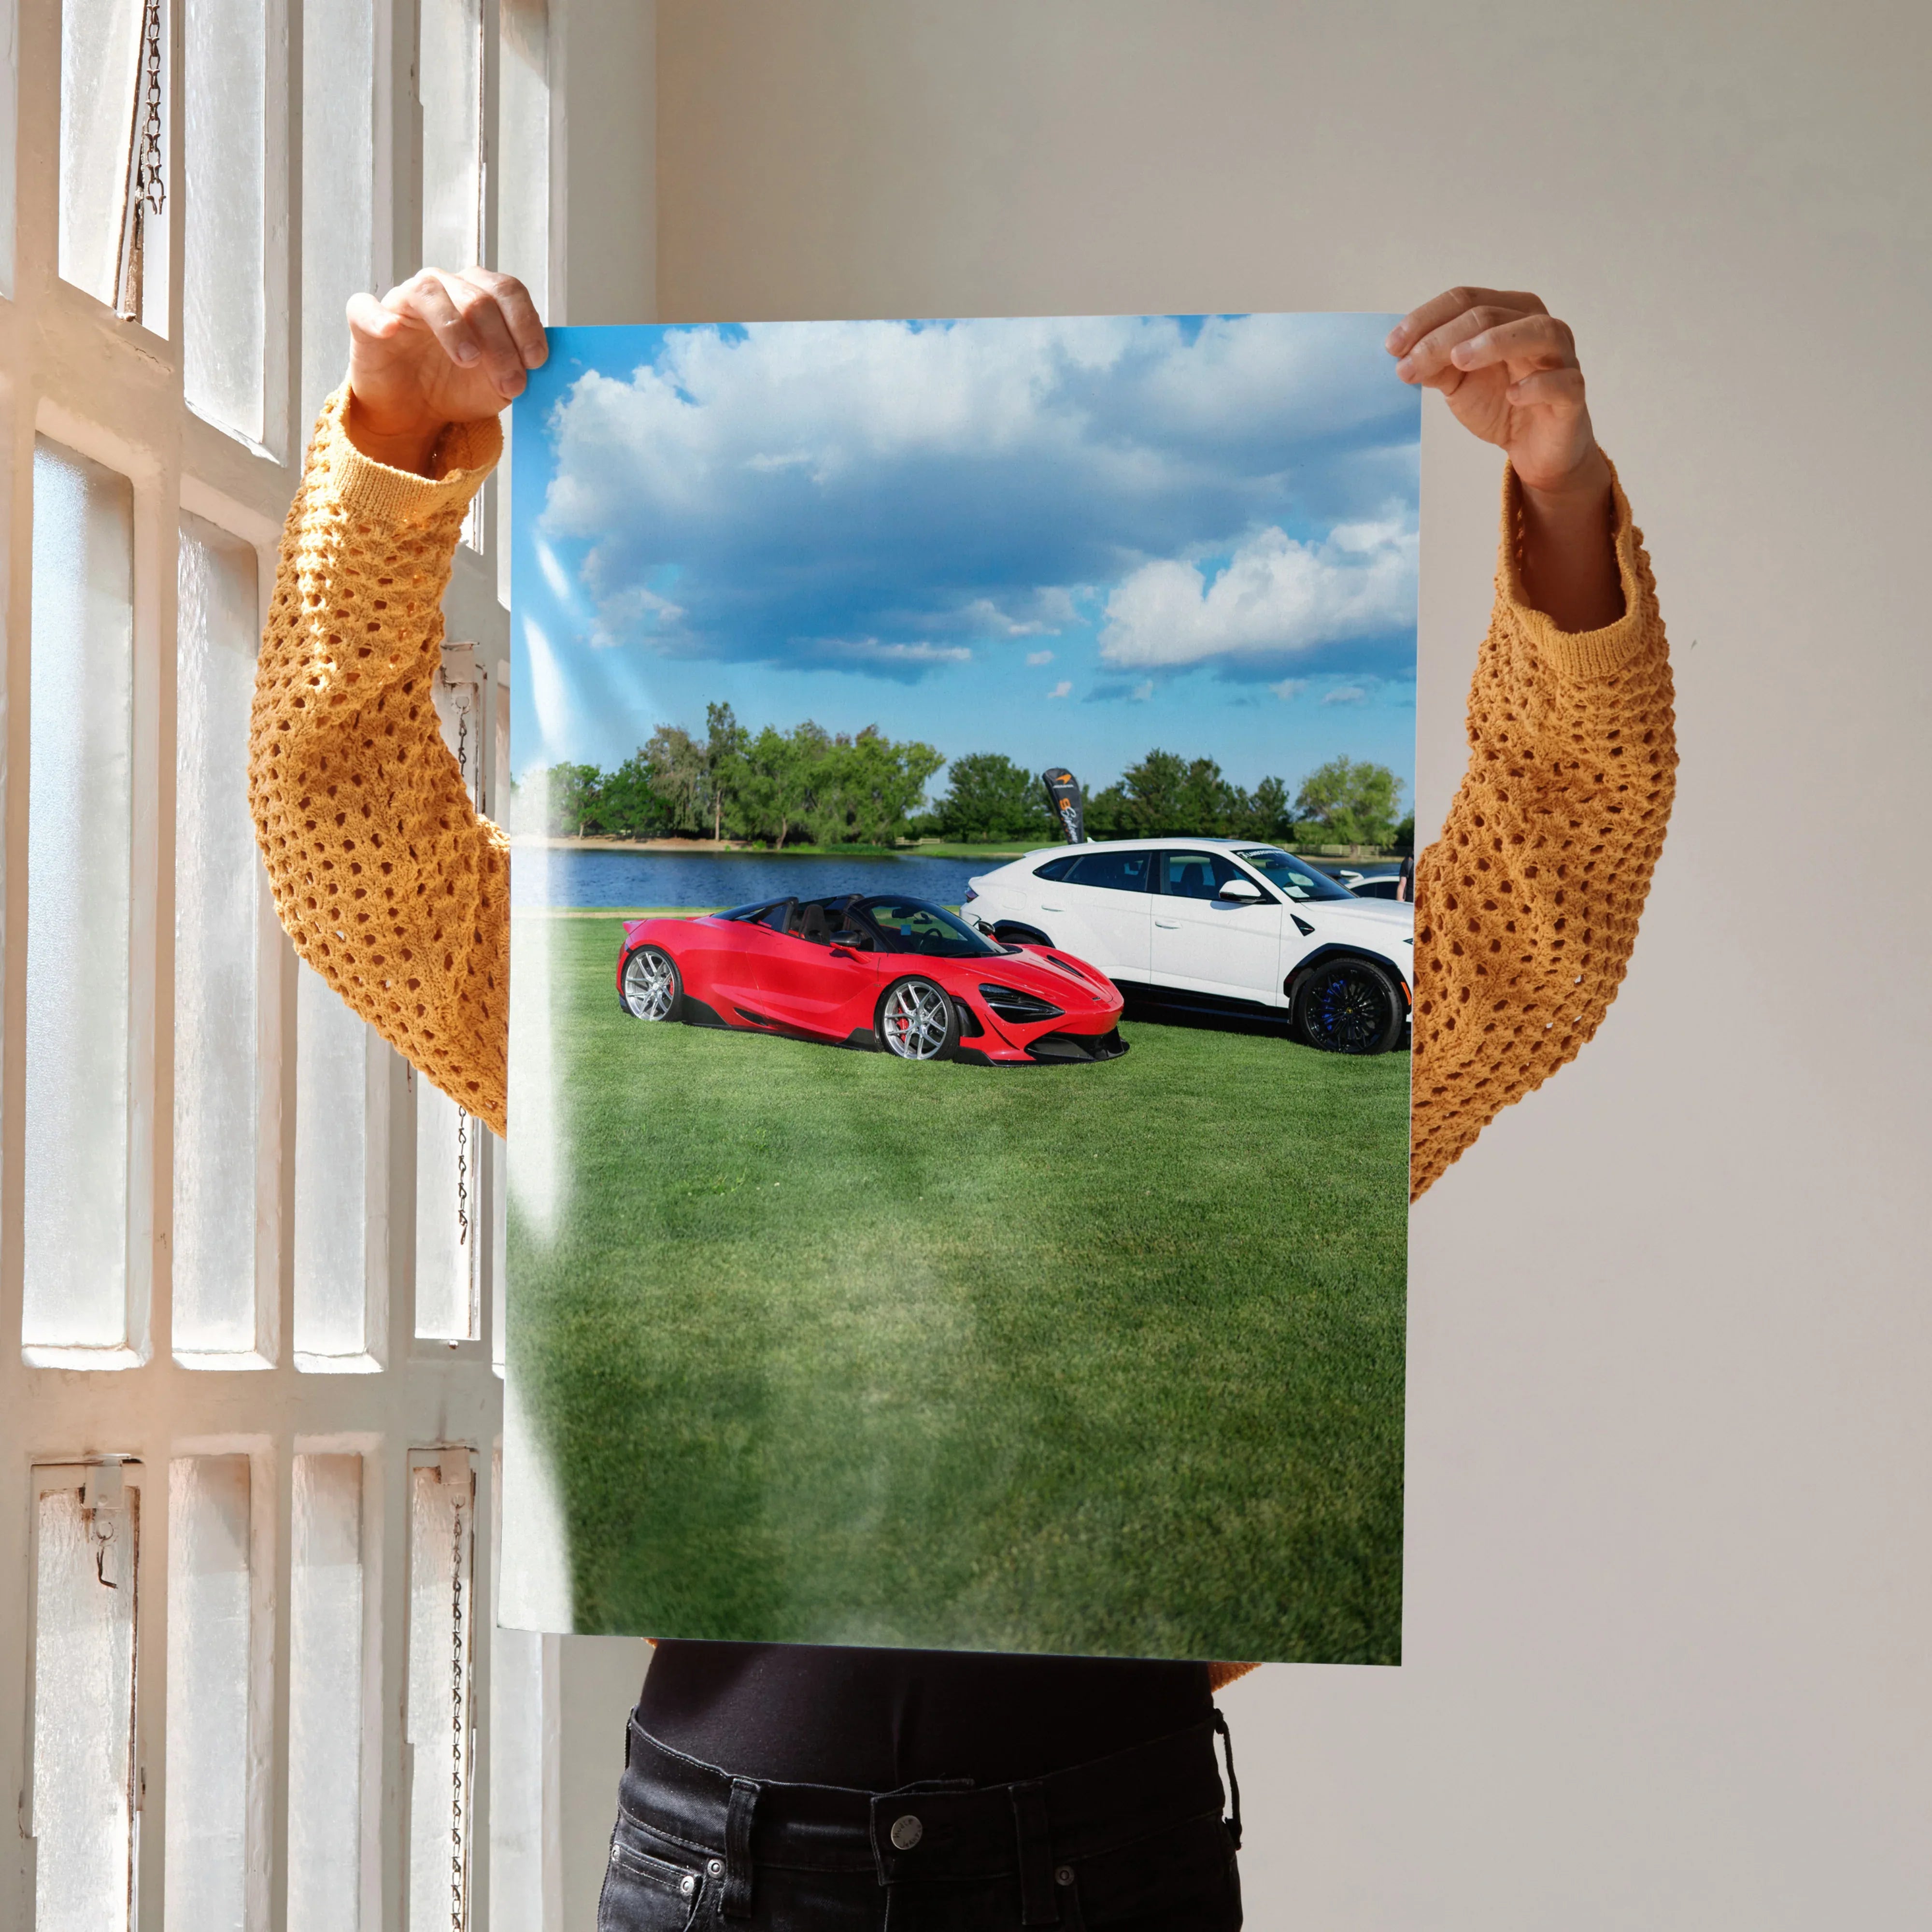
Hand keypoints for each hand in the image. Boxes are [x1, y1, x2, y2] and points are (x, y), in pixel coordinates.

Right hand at [344, 267, 546, 474]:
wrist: (415, 412)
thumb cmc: (458, 387)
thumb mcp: (498, 383)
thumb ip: (519, 367)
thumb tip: (537, 362)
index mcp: (479, 295)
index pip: (507, 291)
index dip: (526, 323)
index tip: (536, 361)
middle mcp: (444, 288)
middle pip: (477, 297)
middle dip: (500, 342)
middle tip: (511, 383)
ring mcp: (404, 301)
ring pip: (430, 293)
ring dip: (454, 327)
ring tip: (469, 360)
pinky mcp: (367, 320)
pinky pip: (366, 307)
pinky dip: (378, 316)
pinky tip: (391, 331)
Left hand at [1389, 287, 1621, 628]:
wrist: (1534, 447)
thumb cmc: (1500, 402)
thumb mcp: (1458, 382)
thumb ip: (1435, 365)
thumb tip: (1403, 355)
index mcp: (1508, 313)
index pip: (1465, 300)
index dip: (1426, 319)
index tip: (1392, 347)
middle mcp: (1537, 325)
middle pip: (1490, 314)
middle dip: (1444, 338)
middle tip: (1410, 364)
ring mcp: (1561, 357)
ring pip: (1536, 332)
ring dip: (1494, 342)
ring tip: (1459, 360)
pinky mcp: (1573, 393)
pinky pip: (1563, 381)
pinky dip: (1538, 384)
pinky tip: (1513, 394)